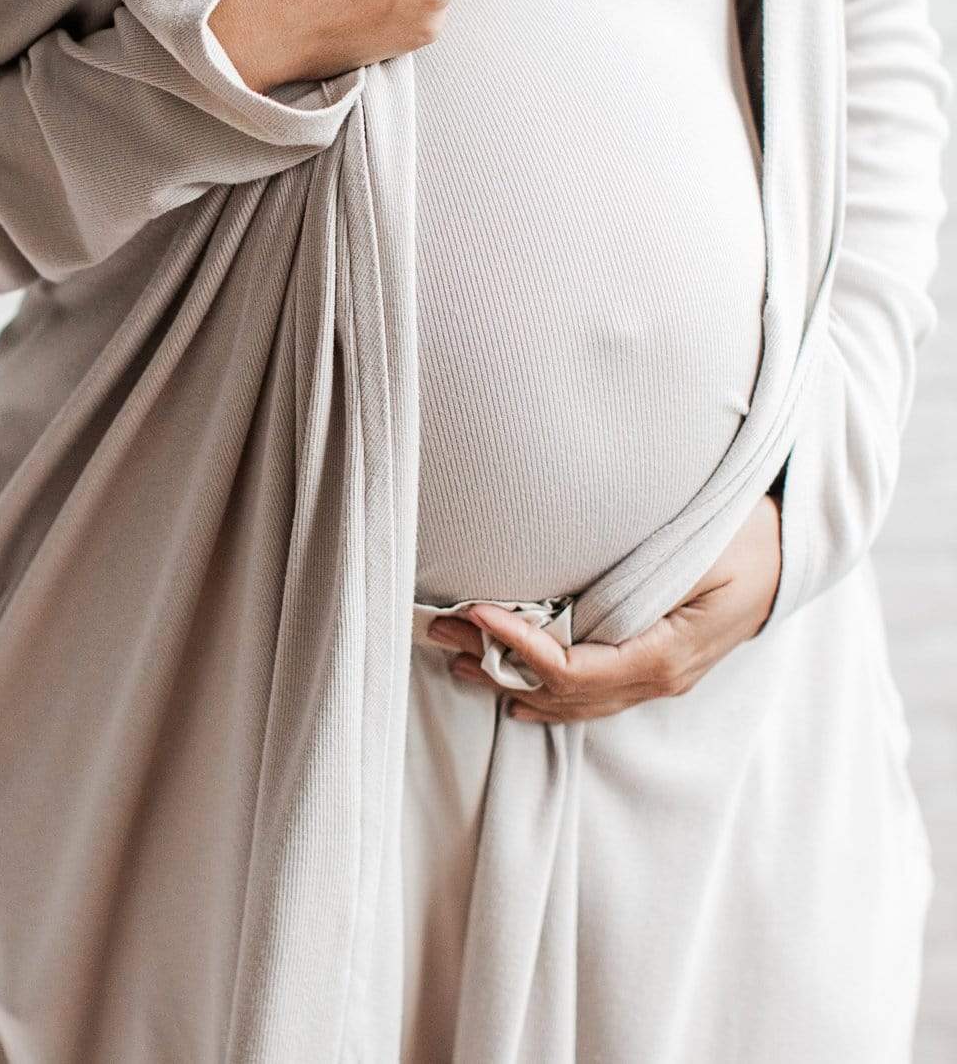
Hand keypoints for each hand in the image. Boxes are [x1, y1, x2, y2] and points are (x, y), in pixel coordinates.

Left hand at [427, 493, 782, 723]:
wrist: (797, 549)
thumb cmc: (750, 537)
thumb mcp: (703, 547)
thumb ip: (641, 573)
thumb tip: (571, 583)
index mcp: (665, 656)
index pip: (572, 671)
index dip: (518, 648)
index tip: (477, 612)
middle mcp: (657, 679)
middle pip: (560, 693)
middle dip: (496, 663)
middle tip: (441, 629)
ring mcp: (658, 680)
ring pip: (572, 702)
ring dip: (510, 680)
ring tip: (457, 657)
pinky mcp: (655, 666)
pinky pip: (591, 694)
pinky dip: (544, 691)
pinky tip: (513, 691)